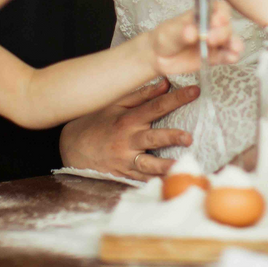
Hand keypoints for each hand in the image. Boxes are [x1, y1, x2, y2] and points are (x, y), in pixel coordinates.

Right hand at [59, 79, 198, 180]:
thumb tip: (165, 83)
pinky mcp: (124, 174)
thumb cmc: (97, 122)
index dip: (176, 98)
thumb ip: (141, 95)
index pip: (156, 106)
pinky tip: (170, 183)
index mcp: (127, 120)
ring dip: (165, 166)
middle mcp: (128, 140)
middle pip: (153, 138)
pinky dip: (155, 181)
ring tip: (181, 167)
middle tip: (188, 137)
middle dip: (171, 137)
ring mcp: (126, 160)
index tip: (195, 92)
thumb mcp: (115, 104)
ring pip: (148, 164)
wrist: (73, 147)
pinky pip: (142, 179)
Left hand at [150, 1, 242, 75]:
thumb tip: (192, 32)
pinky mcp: (215, 57)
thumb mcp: (171, 31)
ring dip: (234, 43)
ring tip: (233, 48)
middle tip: (210, 39)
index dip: (222, 13)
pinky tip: (232, 57)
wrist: (159, 55)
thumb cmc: (166, 36)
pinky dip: (232, 56)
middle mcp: (213, 27)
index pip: (219, 8)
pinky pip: (228, 56)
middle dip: (222, 32)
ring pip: (231, 41)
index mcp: (203, 14)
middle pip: (226, 25)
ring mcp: (215, 42)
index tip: (216, 20)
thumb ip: (182, 31)